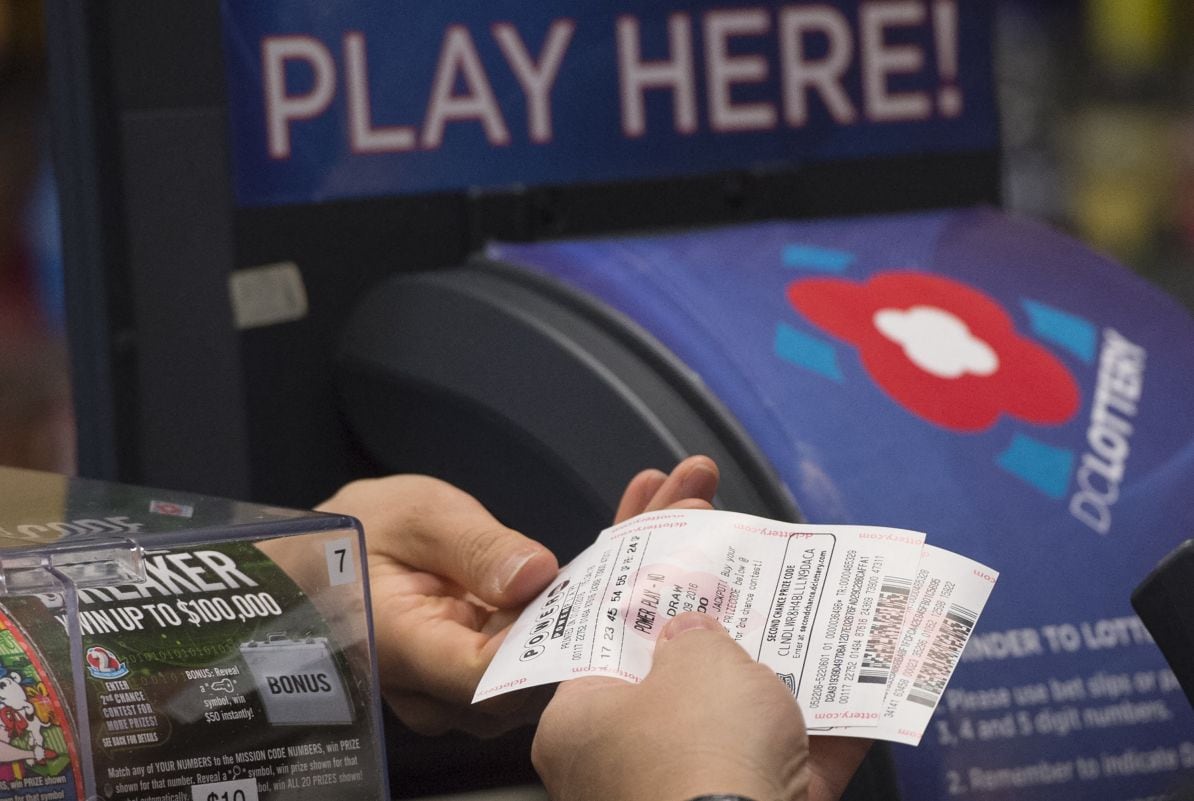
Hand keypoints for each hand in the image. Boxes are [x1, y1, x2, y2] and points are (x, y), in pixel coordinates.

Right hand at [315, 455, 719, 735]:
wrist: (324, 561)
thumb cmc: (354, 535)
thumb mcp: (413, 517)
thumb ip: (470, 550)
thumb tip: (534, 575)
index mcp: (412, 651)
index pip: (503, 675)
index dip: (574, 636)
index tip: (640, 577)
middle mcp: (449, 686)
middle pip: (553, 658)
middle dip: (628, 584)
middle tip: (687, 512)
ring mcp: (476, 680)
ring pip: (565, 646)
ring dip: (628, 575)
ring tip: (679, 504)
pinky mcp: (499, 660)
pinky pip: (557, 632)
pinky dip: (604, 581)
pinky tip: (646, 524)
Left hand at [532, 612, 809, 800]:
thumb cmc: (697, 757)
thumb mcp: (697, 660)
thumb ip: (695, 636)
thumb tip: (694, 631)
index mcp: (579, 727)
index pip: (600, 659)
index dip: (640, 621)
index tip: (670, 592)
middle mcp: (619, 772)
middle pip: (670, 699)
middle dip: (712, 660)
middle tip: (742, 611)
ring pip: (732, 738)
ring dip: (770, 699)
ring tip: (807, 646)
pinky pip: (784, 774)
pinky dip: (816, 743)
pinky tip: (850, 702)